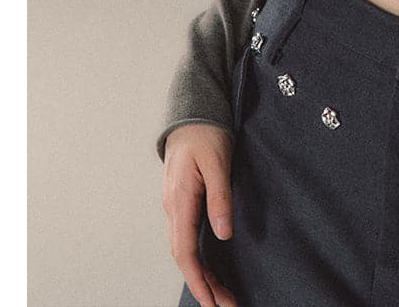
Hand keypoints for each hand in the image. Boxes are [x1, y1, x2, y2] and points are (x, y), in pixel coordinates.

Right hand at [161, 123, 238, 306]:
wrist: (192, 111)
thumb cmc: (206, 132)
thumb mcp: (218, 161)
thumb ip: (220, 196)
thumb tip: (223, 233)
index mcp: (180, 200)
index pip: (185, 252)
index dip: (198, 280)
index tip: (212, 302)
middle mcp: (173, 207)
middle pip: (184, 257)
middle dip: (203, 285)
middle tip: (226, 305)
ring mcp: (175, 205)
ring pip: (184, 249)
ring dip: (201, 273)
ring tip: (222, 293)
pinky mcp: (182, 201)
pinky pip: (186, 237)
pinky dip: (198, 257)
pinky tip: (210, 265)